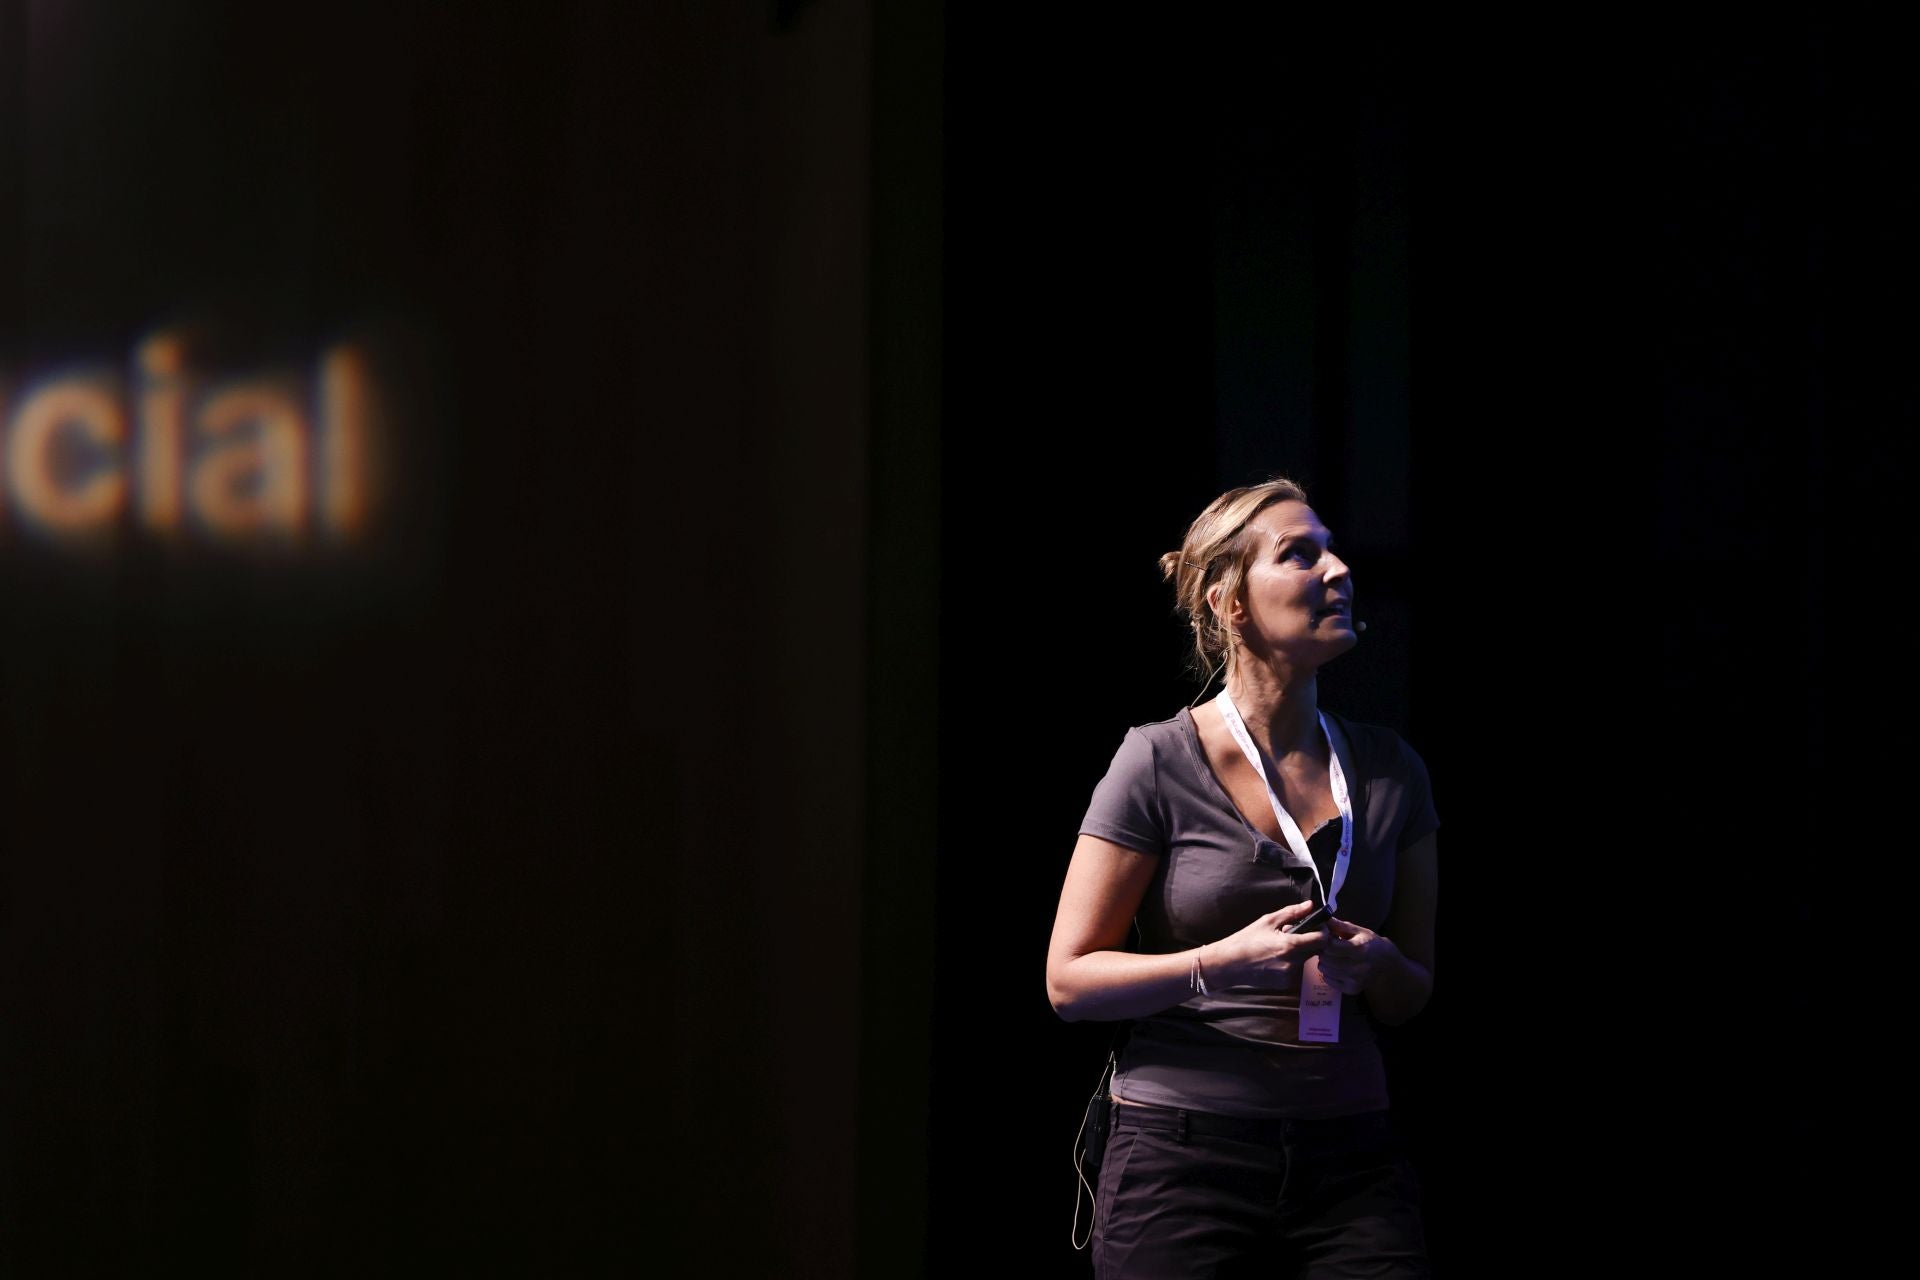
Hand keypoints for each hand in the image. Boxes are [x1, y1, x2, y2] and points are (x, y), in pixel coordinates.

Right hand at [1203, 900, 1330, 991]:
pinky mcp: (1285, 984)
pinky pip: (1296, 970)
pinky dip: (1292, 962)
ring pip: (1306, 960)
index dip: (1322, 931)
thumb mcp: (1268, 921)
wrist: (1229, 964)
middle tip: (1296, 934)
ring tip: (1282, 946)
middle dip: (1311, 941)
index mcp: (1290, 945)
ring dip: (1301, 952)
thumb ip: (1292, 913)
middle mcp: (1293, 963)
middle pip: (1316, 950)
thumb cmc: (1246, 940)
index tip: (1317, 926)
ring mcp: (1289, 976)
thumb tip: (1310, 905)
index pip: (1321, 939)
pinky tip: (1276, 958)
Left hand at [1317, 918, 1397, 994]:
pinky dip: (1328, 973)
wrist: (1386, 963)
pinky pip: (1329, 980)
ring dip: (1324, 962)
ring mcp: (1355, 980)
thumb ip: (1340, 925)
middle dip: (1323, 951)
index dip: (1324, 941)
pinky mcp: (1352, 989)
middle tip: (1328, 948)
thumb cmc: (1370, 943)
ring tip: (1332, 957)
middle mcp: (1357, 966)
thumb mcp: (1358, 931)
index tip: (1327, 938)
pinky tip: (1336, 967)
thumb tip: (1323, 918)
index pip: (1330, 946)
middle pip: (1326, 959)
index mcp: (1359, 949)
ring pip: (1325, 970)